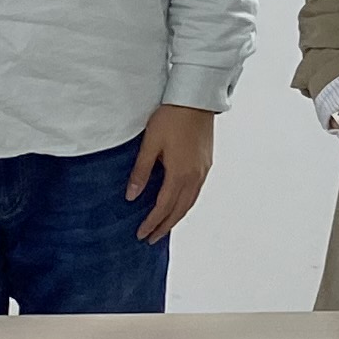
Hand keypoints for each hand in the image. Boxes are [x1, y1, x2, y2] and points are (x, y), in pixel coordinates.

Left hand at [128, 103, 215, 241]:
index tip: (141, 234)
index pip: (163, 207)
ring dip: (176, 217)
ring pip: (190, 203)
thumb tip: (132, 196)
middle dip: (165, 226)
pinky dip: (186, 204)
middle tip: (151, 239)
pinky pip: (196, 192)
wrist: (196, 99)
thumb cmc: (171, 117)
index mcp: (179, 174)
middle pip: (179, 210)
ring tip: (164, 226)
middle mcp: (194, 177)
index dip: (152, 223)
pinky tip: (179, 204)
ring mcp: (203, 170)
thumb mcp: (150, 143)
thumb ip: (141, 171)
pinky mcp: (206, 163)